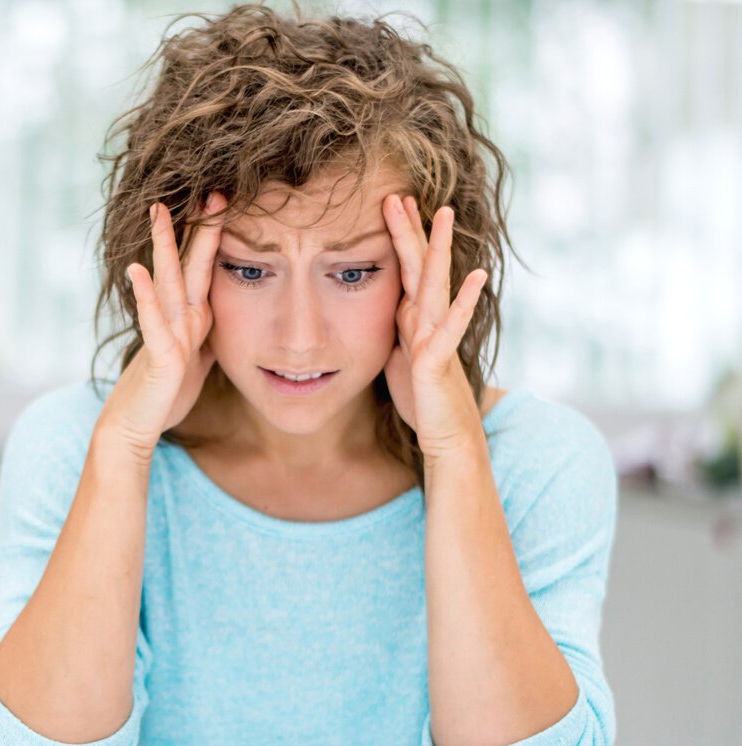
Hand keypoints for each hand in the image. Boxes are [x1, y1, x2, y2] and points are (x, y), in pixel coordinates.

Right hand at [98, 193, 225, 460]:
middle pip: (187, 265)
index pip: (206, 269)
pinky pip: (153, 321)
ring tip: (159, 213)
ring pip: (167, 283)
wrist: (137, 424)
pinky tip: (136, 270)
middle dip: (198, 229)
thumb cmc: (165, 394)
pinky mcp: (159, 355)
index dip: (216, 238)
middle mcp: (177, 318)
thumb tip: (220, 319)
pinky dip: (145, 296)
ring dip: (164, 248)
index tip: (228, 204)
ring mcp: (165, 333)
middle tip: (211, 190)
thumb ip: (207, 336)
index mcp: (192, 317)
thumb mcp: (198, 360)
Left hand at [381, 194, 488, 460]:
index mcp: (414, 318)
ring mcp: (436, 336)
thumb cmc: (424, 398)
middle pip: (419, 267)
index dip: (398, 237)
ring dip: (440, 250)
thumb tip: (392, 306)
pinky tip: (475, 276)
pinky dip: (462, 302)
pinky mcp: (439, 359)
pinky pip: (451, 327)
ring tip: (445, 215)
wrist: (447, 435)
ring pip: (436, 286)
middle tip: (401, 193)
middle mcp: (428, 320)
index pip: (406, 269)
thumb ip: (398, 328)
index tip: (388, 202)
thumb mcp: (400, 355)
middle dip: (411, 230)